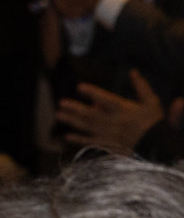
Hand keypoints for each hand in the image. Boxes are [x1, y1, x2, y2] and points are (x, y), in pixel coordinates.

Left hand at [57, 70, 182, 155]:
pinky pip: (92, 143)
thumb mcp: (151, 102)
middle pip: (93, 115)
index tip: (80, 86)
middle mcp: (115, 123)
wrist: (159, 147)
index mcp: (125, 110)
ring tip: (59, 115)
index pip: (107, 100)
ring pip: (89, 128)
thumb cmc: (154, 122)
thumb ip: (141, 87)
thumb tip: (133, 71)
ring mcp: (111, 136)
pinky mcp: (110, 146)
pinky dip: (79, 140)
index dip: (93, 93)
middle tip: (61, 103)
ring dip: (73, 122)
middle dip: (76, 109)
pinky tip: (67, 136)